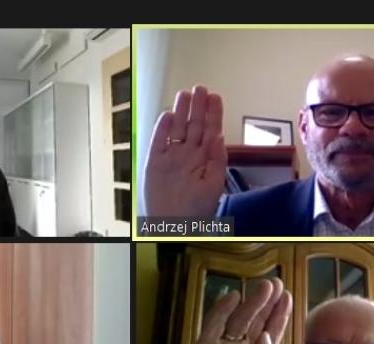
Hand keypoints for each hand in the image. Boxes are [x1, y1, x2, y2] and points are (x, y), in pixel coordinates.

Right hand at [142, 86, 227, 218]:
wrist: (173, 224)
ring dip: (181, 112)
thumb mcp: (214, 184)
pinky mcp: (154, 162)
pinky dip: (162, 129)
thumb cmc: (196, 209)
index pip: (210, 130)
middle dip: (197, 107)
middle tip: (200, 88)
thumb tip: (218, 137)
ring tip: (185, 95)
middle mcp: (188, 154)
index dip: (213, 113)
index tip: (215, 97)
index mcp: (205, 158)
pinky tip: (168, 115)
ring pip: (177, 129)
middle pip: (193, 125)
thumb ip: (217, 160)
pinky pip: (158, 141)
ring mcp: (171, 157)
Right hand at [164, 278, 292, 343]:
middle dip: (267, 305)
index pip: (271, 335)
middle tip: (276, 285)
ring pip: (238, 323)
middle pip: (255, 324)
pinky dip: (221, 312)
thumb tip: (265, 336)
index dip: (279, 317)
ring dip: (250, 304)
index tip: (287, 298)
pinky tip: (232, 297)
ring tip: (263, 287)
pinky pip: (212, 328)